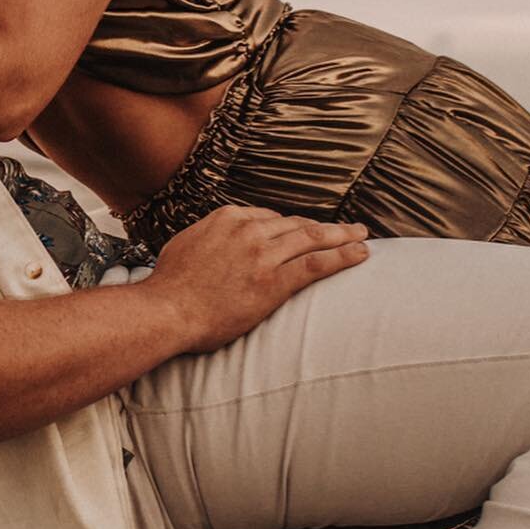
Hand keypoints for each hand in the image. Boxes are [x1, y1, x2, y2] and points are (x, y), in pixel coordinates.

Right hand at [146, 205, 369, 353]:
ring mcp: (264, 254)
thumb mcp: (185, 245)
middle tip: (349, 228)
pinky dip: (343, 256)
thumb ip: (209, 237)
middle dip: (325, 226)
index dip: (293, 225)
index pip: (270, 217)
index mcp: (228, 219)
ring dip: (343, 236)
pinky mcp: (275, 280)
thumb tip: (215, 240)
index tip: (307, 231)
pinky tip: (360, 254)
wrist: (167, 310)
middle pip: (296, 224)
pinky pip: (317, 264)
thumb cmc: (170, 286)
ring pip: (313, 238)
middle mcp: (249, 230)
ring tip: (362, 237)